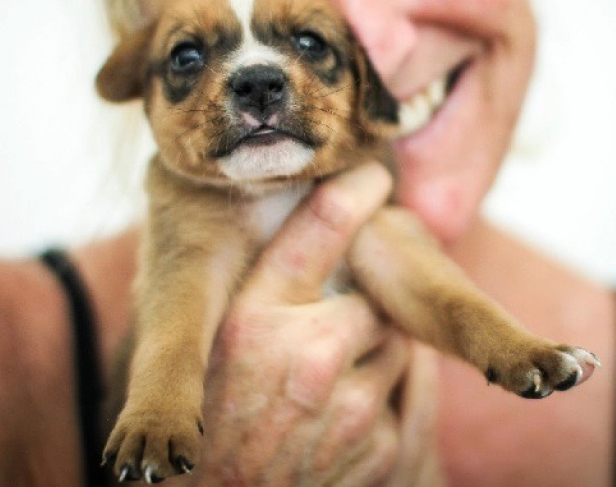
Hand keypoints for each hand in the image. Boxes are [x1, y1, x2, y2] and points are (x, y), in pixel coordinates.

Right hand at [187, 162, 444, 485]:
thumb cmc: (213, 417)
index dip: (353, 190)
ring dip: (372, 360)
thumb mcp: (216, 339)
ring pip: (395, 346)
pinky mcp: (382, 444)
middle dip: (357, 314)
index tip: (373, 171)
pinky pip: (401, 396)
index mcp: (256, 320)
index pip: (319, 226)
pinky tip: (335, 424)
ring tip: (321, 391)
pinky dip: (381, 404)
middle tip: (318, 344)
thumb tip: (307, 220)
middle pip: (374, 297)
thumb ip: (258, 284)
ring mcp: (351, 404)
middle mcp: (307, 355)